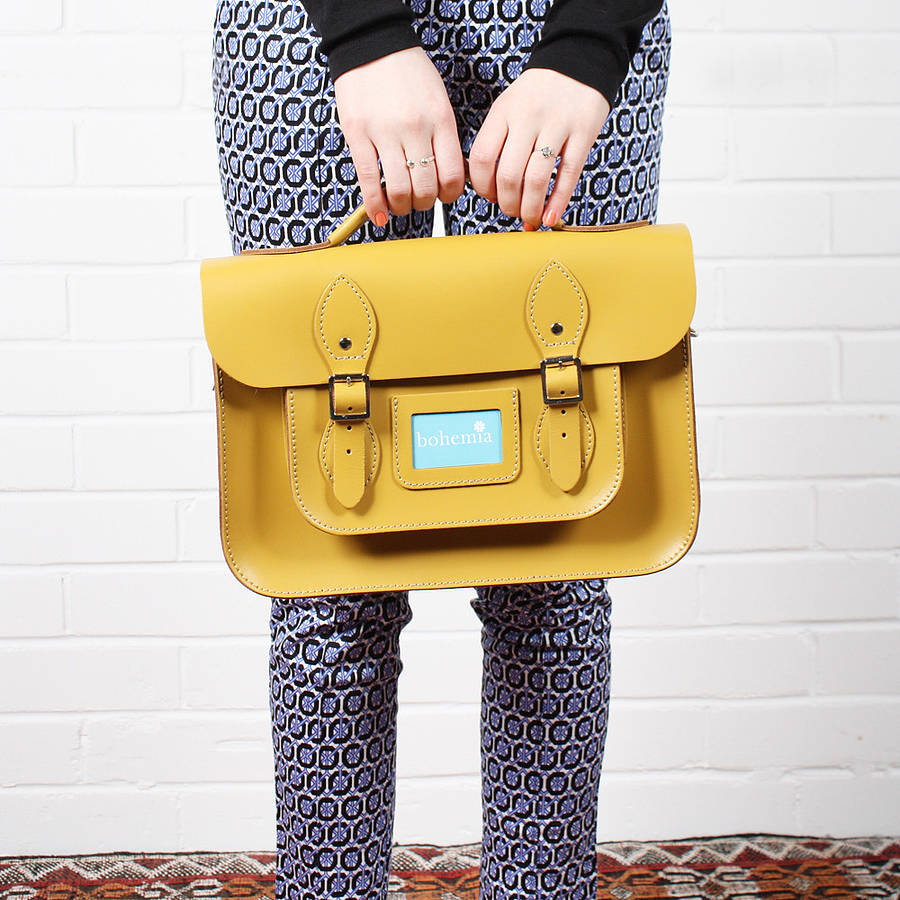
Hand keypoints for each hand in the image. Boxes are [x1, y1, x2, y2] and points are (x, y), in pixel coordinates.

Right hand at [333, 47, 465, 226]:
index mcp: (440, 120)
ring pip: (399, 190)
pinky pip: (368, 181)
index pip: (453, 176)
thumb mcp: (439, 101)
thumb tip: (449, 176)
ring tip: (399, 203)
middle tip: (419, 199)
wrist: (373, 45)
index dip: (449, 196)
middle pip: (426, 189)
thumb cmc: (409, 75)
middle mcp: (415, 128)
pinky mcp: (358, 135)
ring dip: (401, 206)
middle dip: (424, 203)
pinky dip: (374, 205)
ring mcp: (385, 133)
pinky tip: (378, 215)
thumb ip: (444, 137)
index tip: (442, 195)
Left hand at [467, 68, 611, 229]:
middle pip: (509, 175)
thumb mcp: (509, 106)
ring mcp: (557, 125)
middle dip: (507, 204)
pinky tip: (550, 218)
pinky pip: (569, 175)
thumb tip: (490, 189)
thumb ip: (498, 141)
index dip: (482, 187)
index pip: (482, 158)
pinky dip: (558, 202)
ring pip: (537, 179)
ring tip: (530, 218)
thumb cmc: (538, 93)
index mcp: (504, 111)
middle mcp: (528, 117)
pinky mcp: (584, 133)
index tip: (490, 196)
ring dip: (531, 208)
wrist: (579, 58)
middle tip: (511, 210)